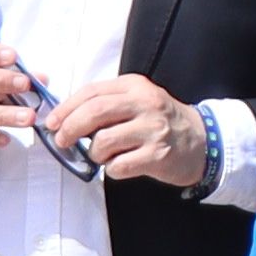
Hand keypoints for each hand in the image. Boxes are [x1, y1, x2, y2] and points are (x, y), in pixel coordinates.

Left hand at [64, 73, 213, 188]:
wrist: (202, 141)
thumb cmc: (161, 121)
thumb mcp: (139, 100)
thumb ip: (108, 102)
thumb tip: (66, 115)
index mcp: (135, 87)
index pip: (92, 92)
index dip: (66, 107)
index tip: (52, 122)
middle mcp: (145, 104)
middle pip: (94, 113)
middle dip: (69, 128)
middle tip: (61, 140)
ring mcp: (153, 130)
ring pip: (103, 142)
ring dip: (93, 153)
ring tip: (102, 155)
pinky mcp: (158, 155)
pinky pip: (118, 166)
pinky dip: (110, 169)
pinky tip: (119, 165)